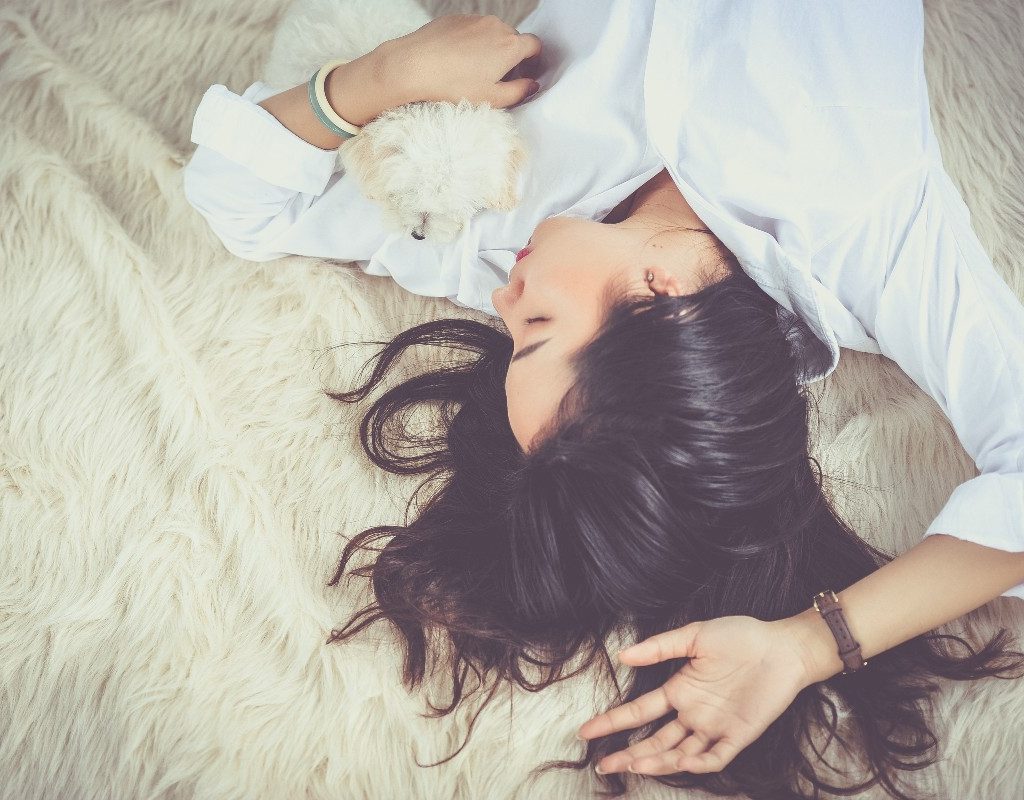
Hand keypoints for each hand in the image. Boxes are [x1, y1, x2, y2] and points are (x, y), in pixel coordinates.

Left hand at [381, 14, 541, 109]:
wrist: (414, 65)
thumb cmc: (454, 85)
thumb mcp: (492, 98)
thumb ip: (519, 92)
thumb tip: (532, 85)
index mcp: (510, 46)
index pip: (535, 45)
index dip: (533, 60)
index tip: (525, 73)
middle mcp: (496, 26)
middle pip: (513, 38)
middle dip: (510, 55)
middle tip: (497, 77)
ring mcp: (475, 19)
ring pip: (492, 32)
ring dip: (490, 47)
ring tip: (473, 70)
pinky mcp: (456, 18)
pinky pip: (472, 29)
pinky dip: (471, 41)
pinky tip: (456, 60)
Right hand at [577, 616, 814, 775]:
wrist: (783, 647)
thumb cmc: (741, 636)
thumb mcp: (696, 635)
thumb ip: (661, 647)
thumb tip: (624, 655)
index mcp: (680, 689)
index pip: (640, 711)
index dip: (613, 722)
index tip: (587, 730)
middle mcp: (693, 713)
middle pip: (654, 740)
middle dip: (628, 753)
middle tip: (604, 765)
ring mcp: (715, 726)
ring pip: (679, 752)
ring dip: (657, 760)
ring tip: (634, 764)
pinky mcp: (739, 735)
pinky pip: (715, 757)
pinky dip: (698, 763)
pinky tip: (681, 762)